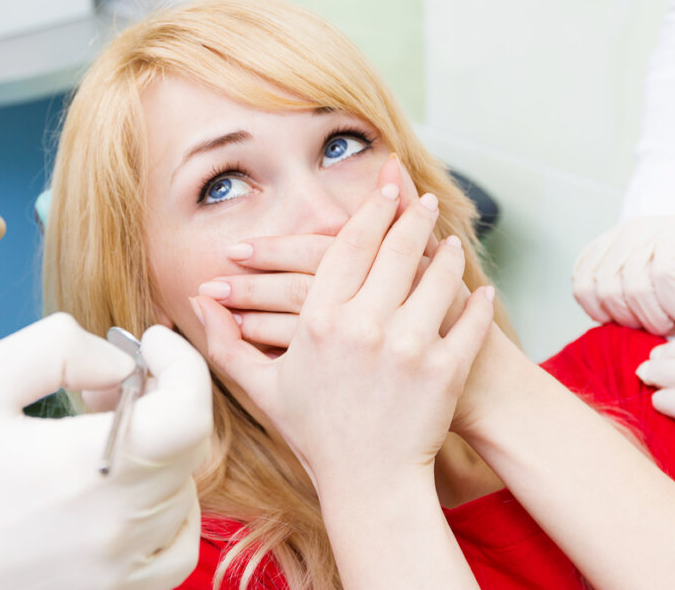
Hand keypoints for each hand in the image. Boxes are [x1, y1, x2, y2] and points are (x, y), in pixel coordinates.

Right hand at [0, 314, 211, 589]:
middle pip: (188, 450)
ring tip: (105, 436)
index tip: (153, 343)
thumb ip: (59, 348)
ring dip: (161, 453)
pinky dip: (167, 510)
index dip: (183, 366)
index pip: (188, 416)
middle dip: (163, 398)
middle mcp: (112, 530)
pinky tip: (123, 490)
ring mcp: (116, 574)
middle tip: (109, 386)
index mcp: (83, 471)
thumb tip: (120, 363)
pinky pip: (174, 550)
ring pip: (184, 497)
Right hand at [193, 159, 494, 492]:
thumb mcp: (262, 386)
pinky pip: (468, 321)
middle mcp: (363, 327)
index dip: (369, 212)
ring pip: (435, 277)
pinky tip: (480, 289)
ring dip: (447, 254)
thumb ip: (225, 341)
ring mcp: (408, 348)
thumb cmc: (314, 433)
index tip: (385, 190)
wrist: (368, 484)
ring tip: (450, 243)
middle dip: (413, 217)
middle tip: (425, 200)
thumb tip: (194, 301)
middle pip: (395, 251)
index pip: (348, 247)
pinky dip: (477, 302)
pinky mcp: (445, 370)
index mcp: (318, 323)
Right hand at [572, 216, 674, 334]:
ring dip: (626, 319)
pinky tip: (618, 315)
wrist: (673, 249)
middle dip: (652, 319)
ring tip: (645, 320)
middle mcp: (637, 229)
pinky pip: (581, 289)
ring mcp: (608, 240)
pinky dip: (596, 311)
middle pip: (634, 288)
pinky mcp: (588, 254)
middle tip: (666, 326)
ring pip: (604, 291)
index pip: (667, 275)